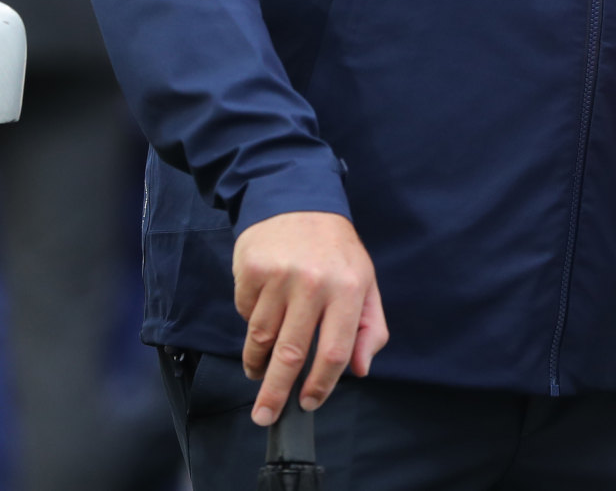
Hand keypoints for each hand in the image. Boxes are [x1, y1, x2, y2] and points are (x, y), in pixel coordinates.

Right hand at [233, 210, 389, 425]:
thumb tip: (361, 370)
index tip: (309, 403)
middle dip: (276, 393)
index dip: (321, 385)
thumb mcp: (366, 281)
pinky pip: (245, 313)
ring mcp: (280, 276)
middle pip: (291, 353)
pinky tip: (261, 313)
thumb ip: (369, 327)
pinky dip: (250, 322)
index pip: (336, 351)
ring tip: (258, 374)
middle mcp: (315, 283)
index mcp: (350, 288)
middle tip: (265, 416)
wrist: (297, 198)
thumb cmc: (335, 250)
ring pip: (261, 338)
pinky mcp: (251, 270)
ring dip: (257, 364)